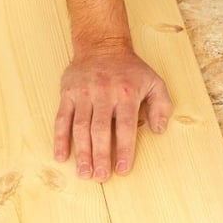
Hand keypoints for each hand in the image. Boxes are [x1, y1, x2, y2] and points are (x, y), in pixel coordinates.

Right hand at [54, 46, 172, 181]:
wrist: (101, 45)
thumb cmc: (130, 69)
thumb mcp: (154, 82)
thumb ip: (161, 106)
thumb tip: (159, 130)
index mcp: (127, 93)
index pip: (126, 126)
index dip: (124, 149)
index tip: (123, 170)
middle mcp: (104, 94)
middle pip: (101, 130)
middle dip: (100, 155)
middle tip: (100, 177)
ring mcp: (84, 94)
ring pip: (81, 127)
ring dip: (82, 152)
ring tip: (84, 173)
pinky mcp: (68, 93)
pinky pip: (62, 118)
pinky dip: (60, 138)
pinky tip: (61, 156)